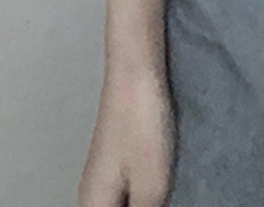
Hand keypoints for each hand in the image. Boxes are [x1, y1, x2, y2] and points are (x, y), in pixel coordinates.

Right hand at [78, 64, 174, 206]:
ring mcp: (105, 174)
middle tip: (167, 199)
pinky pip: (128, 193)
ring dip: (143, 204)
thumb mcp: (150, 186)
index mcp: (94, 205)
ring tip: (171, 196)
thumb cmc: (142, 126)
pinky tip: (166, 191)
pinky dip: (143, 198)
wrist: (136, 70)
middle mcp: (92, 194)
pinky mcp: (120, 158)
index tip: (154, 205)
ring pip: (120, 204)